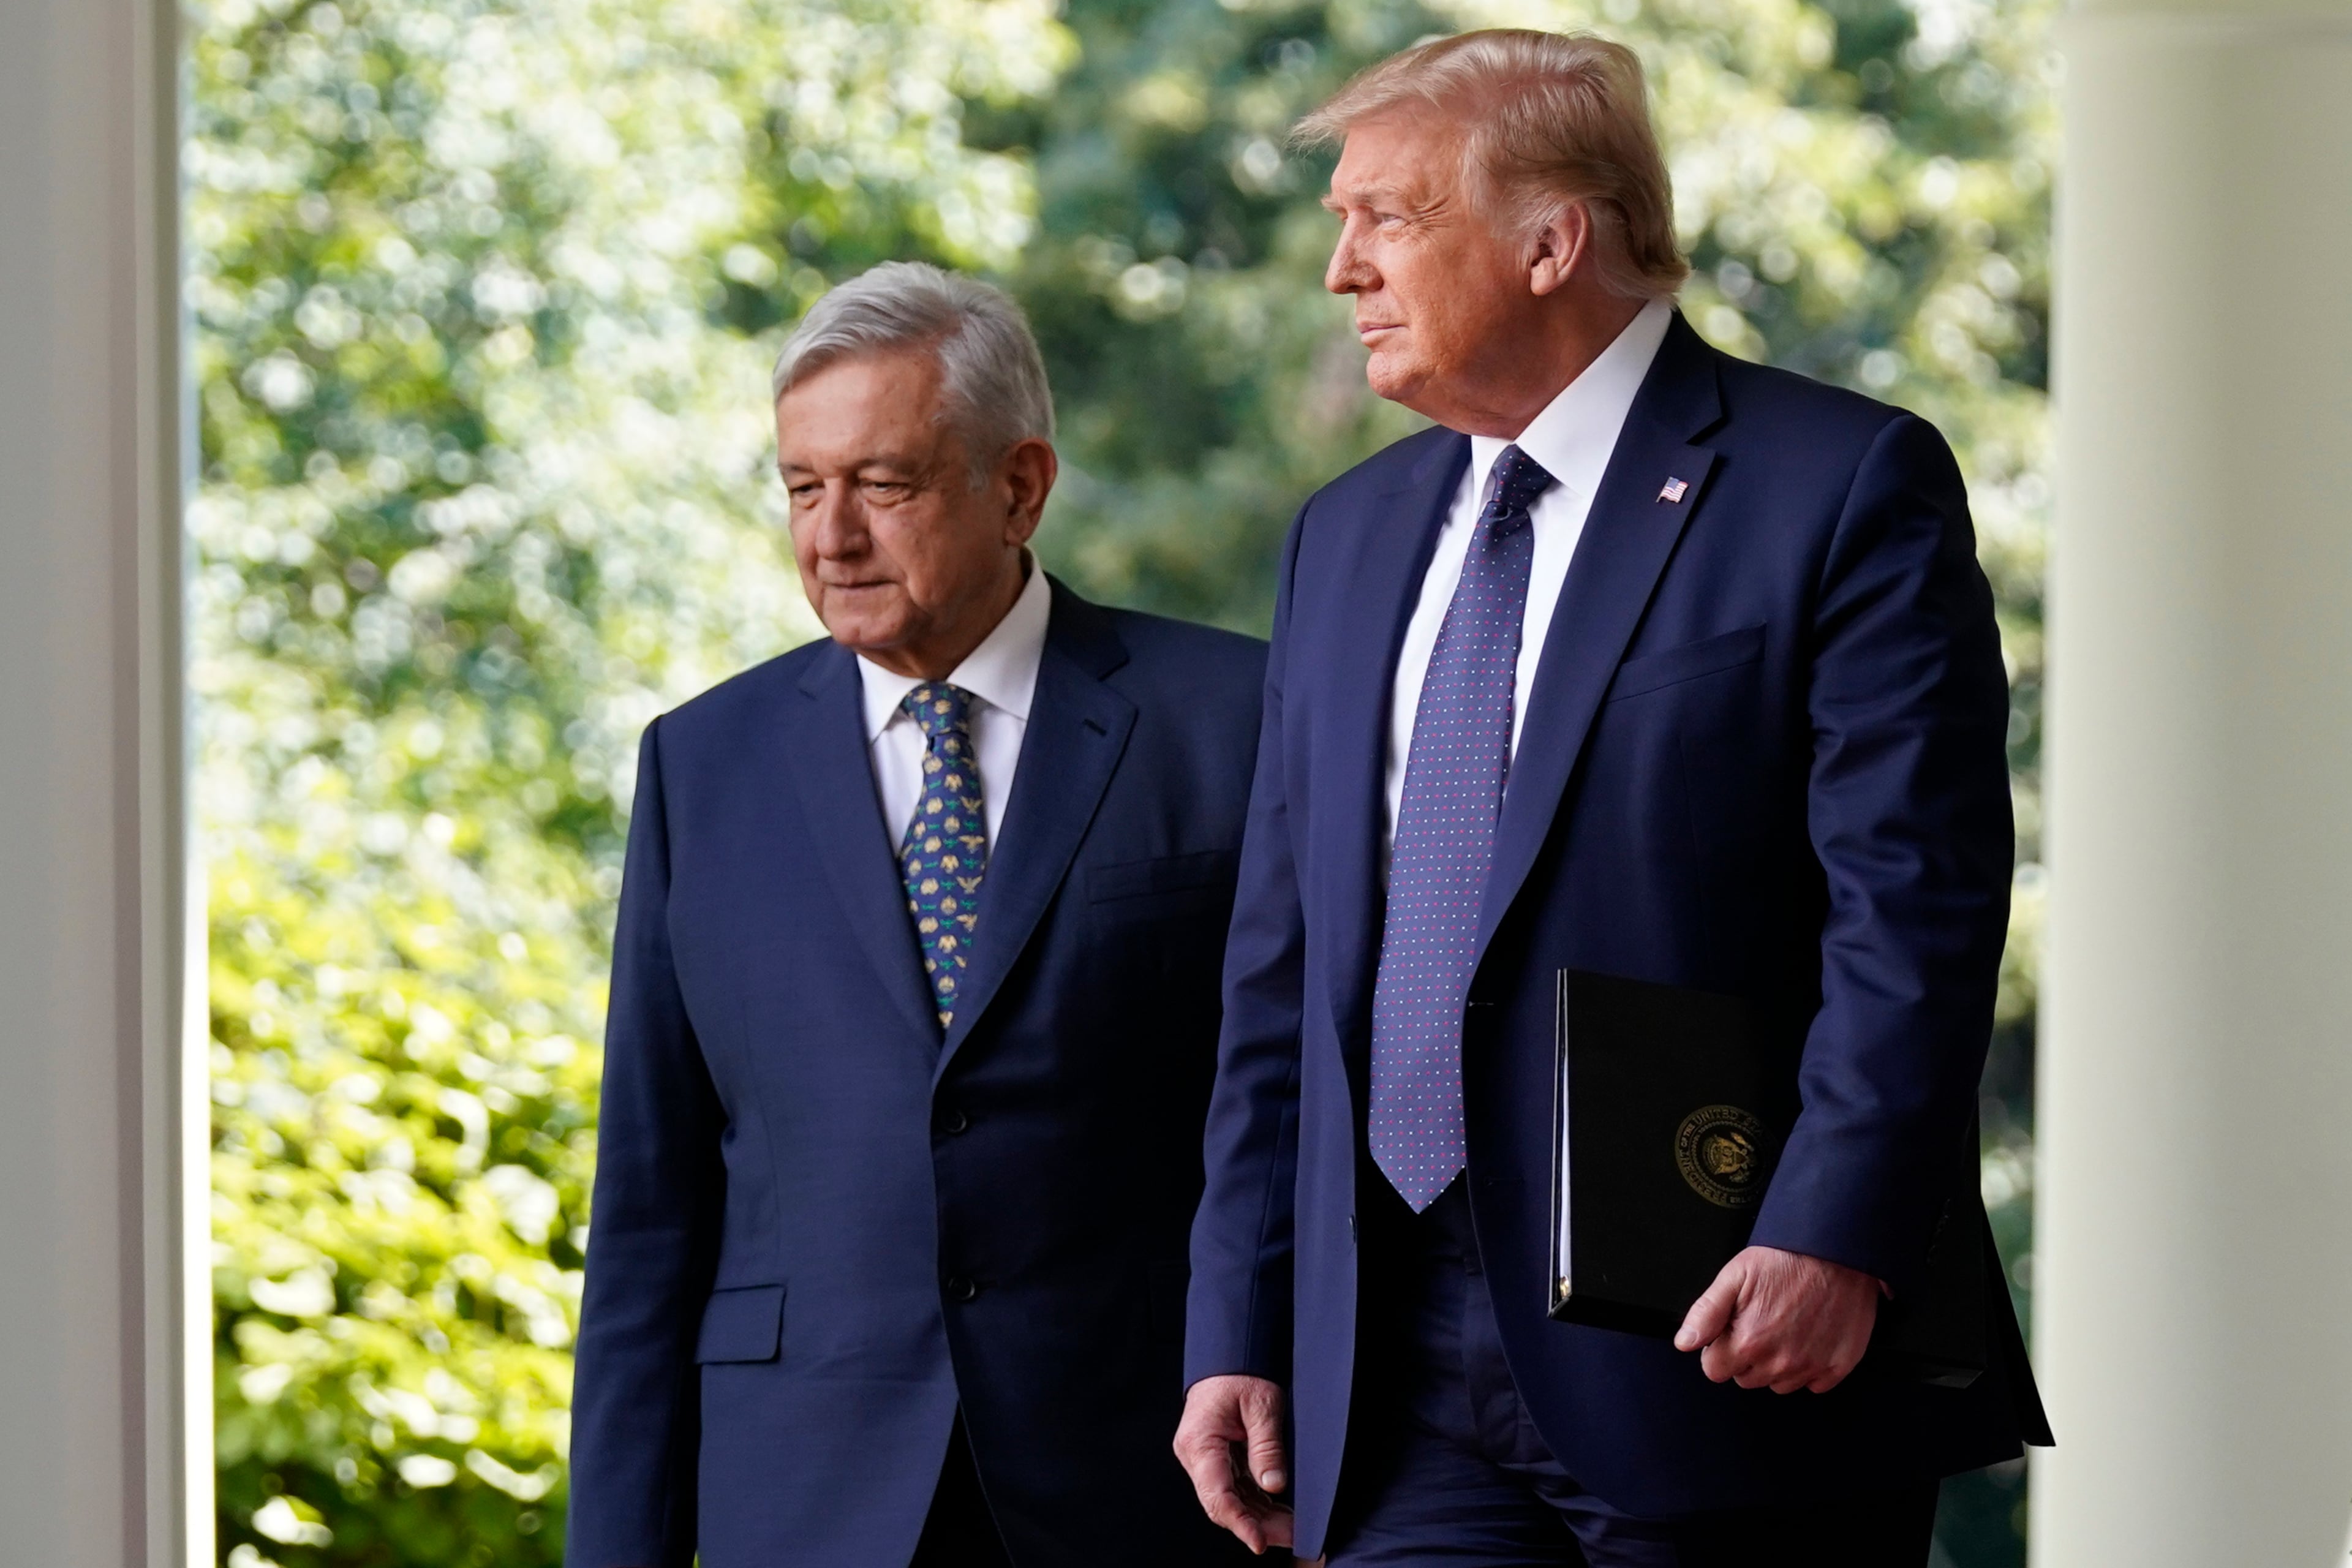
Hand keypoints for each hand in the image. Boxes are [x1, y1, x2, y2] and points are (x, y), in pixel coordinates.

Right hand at [1173, 1374, 1293, 1554]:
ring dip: (1260, 1517)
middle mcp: (1197, 1455)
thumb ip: (1267, 1447)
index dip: (1240, 1523)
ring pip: (1232, 1499)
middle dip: (1258, 1525)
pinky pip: (1236, 1487)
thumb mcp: (1262, 1405)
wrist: (1229, 1354)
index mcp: (1200, 1442)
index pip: (1217, 1496)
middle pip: (1225, 1504)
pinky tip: (1280, 1512)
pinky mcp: (1218, 1459)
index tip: (1261, 1542)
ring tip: (1292, 1529)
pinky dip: (1258, 1502)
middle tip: (1292, 1536)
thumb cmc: (1240, 1372)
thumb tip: (1274, 1486)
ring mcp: (1205, 1459)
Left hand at [1673, 1244, 1880, 1393]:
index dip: (1719, 1349)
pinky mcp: (1838, 1367)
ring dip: (1777, 1363)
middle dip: (1747, 1356)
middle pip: (1747, 1378)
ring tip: (1787, 1327)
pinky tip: (1810, 1337)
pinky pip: (1814, 1384)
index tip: (1731, 1330)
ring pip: (1779, 1384)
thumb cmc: (1785, 1259)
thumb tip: (1684, 1343)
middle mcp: (1779, 1363)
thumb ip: (1706, 1313)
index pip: (1715, 1370)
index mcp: (1748, 1342)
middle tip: (1761, 1322)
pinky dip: (1810, 1366)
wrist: (1837, 1251)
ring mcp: (1811, 1367)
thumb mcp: (1735, 1276)